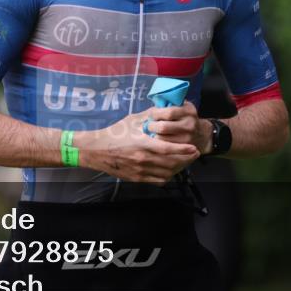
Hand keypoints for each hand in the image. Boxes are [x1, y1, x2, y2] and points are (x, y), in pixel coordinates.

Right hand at [74, 109, 199, 184]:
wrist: (97, 150)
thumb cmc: (114, 133)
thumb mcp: (132, 120)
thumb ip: (149, 116)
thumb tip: (164, 110)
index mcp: (142, 144)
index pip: (167, 149)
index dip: (183, 150)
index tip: (194, 148)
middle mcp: (143, 159)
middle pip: (171, 163)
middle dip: (186, 159)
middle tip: (194, 153)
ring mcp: (140, 171)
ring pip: (167, 173)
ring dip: (179, 168)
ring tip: (185, 160)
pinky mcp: (137, 178)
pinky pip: (158, 180)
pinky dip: (168, 176)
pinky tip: (172, 169)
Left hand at [150, 101, 212, 154]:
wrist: (200, 133)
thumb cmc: (183, 116)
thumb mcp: (180, 105)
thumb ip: (168, 103)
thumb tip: (152, 104)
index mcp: (188, 110)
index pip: (168, 113)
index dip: (155, 114)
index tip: (151, 115)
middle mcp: (189, 124)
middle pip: (163, 127)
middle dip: (152, 126)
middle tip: (148, 125)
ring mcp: (187, 138)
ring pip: (162, 139)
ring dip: (153, 135)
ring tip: (152, 132)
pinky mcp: (183, 149)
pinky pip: (165, 148)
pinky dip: (158, 144)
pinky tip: (157, 140)